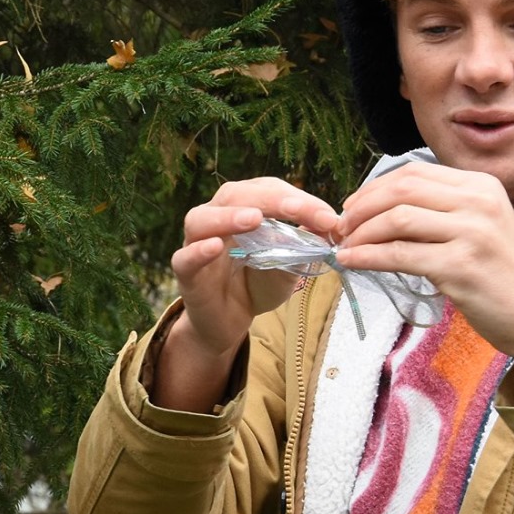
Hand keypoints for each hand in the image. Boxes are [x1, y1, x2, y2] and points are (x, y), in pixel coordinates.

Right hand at [152, 178, 339, 412]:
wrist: (231, 322)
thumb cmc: (258, 285)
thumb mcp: (289, 266)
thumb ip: (302, 247)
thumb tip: (327, 227)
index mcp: (242, 209)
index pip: (268, 191)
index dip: (298, 199)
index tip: (329, 218)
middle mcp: (216, 218)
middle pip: (235, 195)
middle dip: (271, 200)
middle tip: (299, 210)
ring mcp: (196, 243)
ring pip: (202, 219)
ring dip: (229, 216)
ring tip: (253, 218)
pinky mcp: (186, 273)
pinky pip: (185, 258)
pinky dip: (199, 251)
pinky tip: (215, 247)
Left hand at [333, 165, 513, 395]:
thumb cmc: (502, 277)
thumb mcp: (479, 227)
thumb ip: (441, 211)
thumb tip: (379, 208)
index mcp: (482, 185)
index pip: (413, 173)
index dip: (373, 188)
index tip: (352, 208)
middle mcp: (479, 202)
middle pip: (401, 190)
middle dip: (361, 207)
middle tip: (341, 227)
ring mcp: (473, 233)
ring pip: (397, 219)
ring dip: (361, 232)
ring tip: (345, 246)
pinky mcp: (462, 267)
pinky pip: (400, 255)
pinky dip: (368, 257)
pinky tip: (352, 262)